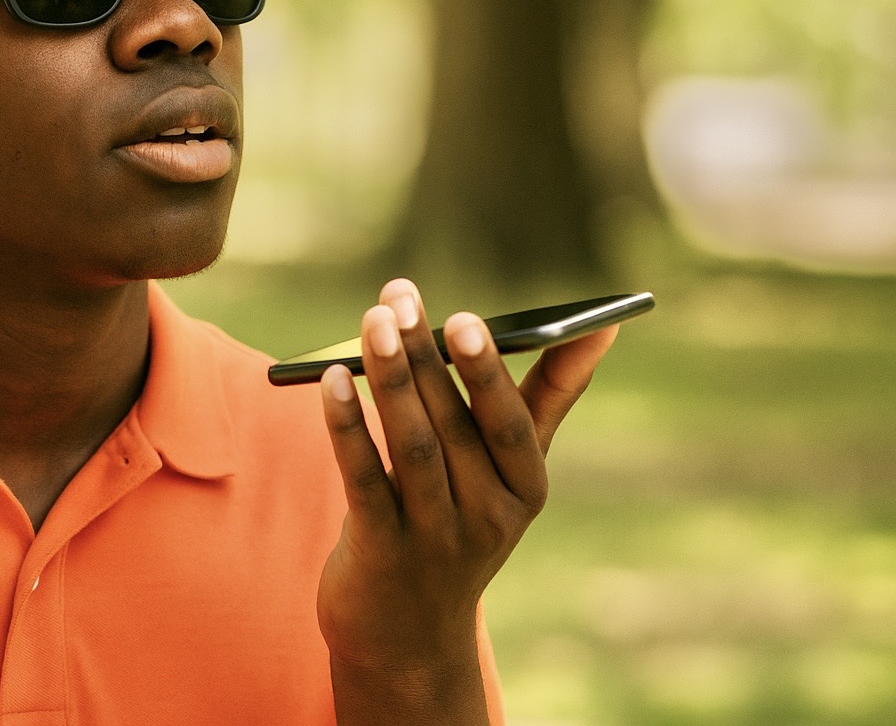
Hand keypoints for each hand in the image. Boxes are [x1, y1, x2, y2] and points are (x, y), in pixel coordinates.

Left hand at [316, 280, 616, 723]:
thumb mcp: (510, 472)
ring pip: (412, 445)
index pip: (512, 424)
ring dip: (390, 379)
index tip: (467, 318)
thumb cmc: (462, 520)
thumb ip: (547, 399)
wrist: (410, 635)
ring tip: (372, 322)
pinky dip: (347, 426)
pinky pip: (362, 478)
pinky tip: (333, 380)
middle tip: (399, 297)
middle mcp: (487, 517)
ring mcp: (435, 539)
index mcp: (525, 490)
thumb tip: (600, 331)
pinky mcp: (382, 552)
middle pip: (452, 424)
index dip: (488, 371)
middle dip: (424, 355)